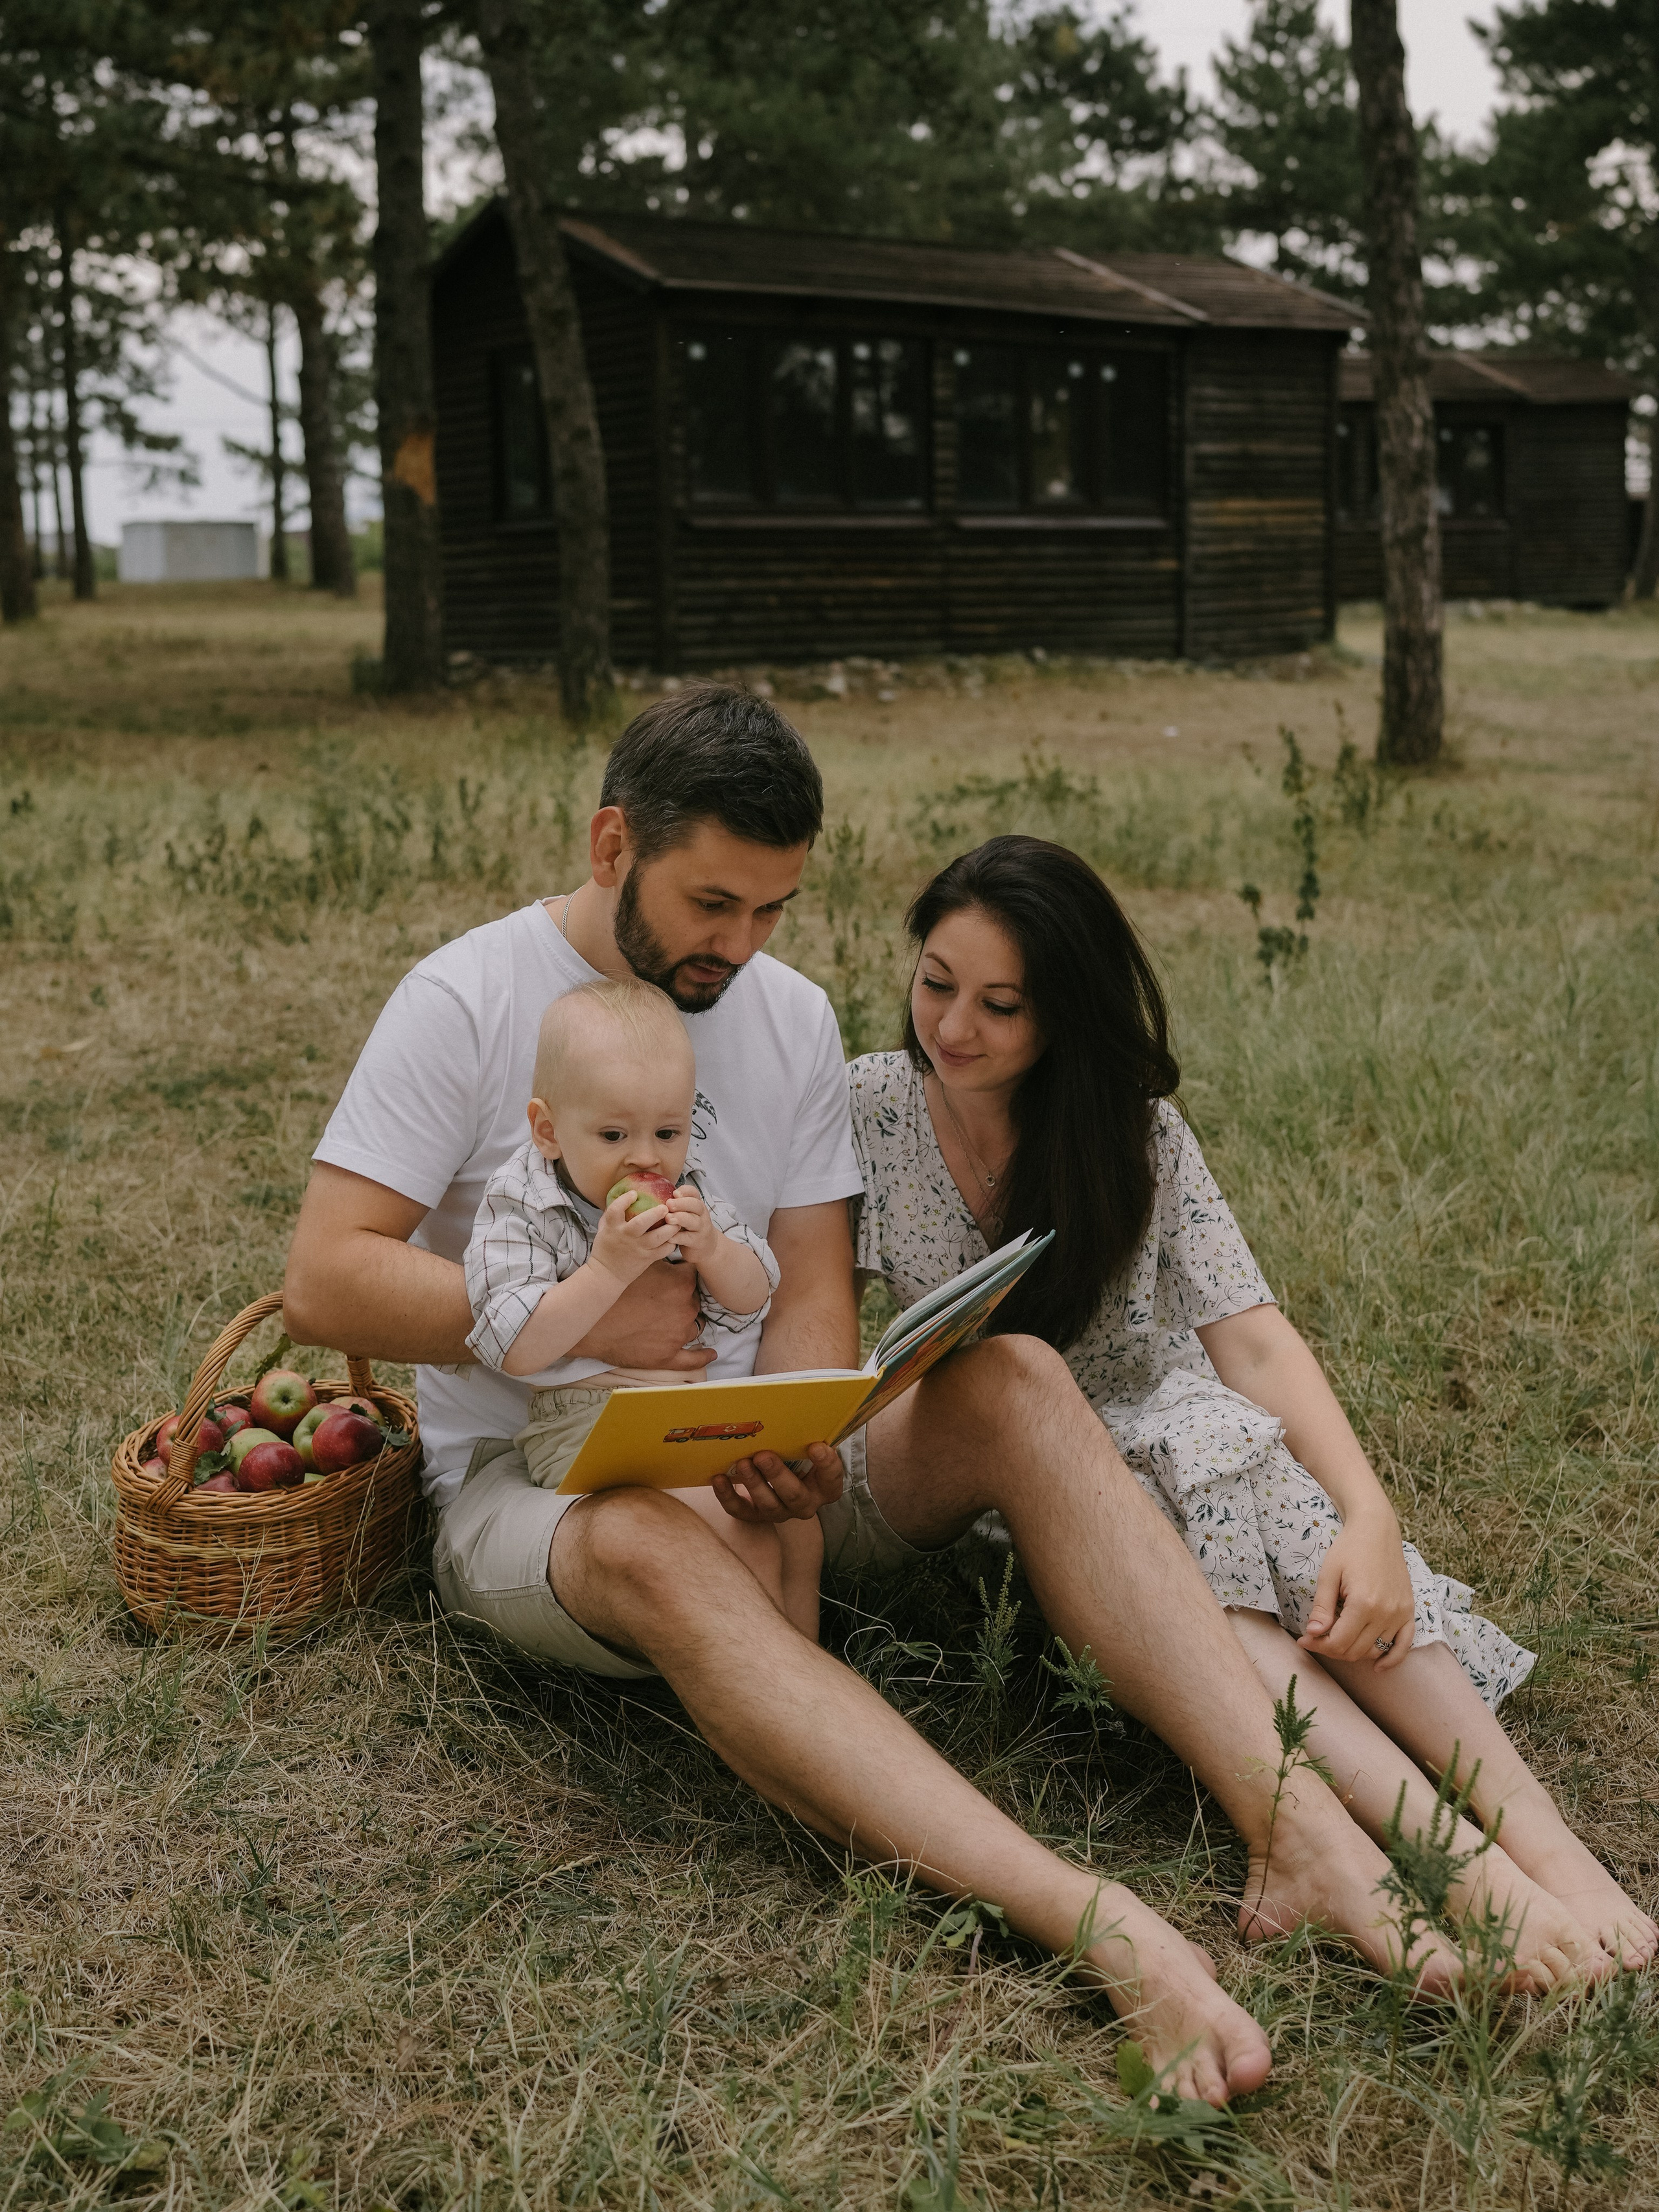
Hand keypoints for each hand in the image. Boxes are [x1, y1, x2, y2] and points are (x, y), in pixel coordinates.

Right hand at [570, 1258, 713, 1372]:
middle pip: (693, 1300)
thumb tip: (673, 1257)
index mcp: (681, 1285)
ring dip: (684, 1321)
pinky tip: (710, 1354)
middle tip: (661, 1299)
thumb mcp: (640, 1267)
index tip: (673, 1276)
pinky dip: (702, 1356)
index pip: (692, 1275)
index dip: (681, 1275)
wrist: (592, 1324)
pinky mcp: (669, 1356)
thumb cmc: (615, 1293)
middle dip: (681, 1299)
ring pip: (693, 1325)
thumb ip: (663, 1261)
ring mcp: (679, 1334)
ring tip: (666, 1320)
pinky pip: (692, 1359)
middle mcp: (686, 1309)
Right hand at [588, 1188, 680, 1289]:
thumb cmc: (605, 1249)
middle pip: (640, 1223)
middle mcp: (625, 1237)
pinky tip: (675, 1237)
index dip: (624, 1200)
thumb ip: (611, 1215)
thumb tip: (620, 1196)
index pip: (615, 1210)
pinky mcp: (647, 1259)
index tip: (634, 1193)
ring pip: (657, 1238)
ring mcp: (637, 1249)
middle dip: (655, 1214)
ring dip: (670, 1228)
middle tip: (665, 1207)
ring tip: (677, 1221)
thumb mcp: (603, 1229)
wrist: (607, 1275)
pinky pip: (663, 1251)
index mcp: (612, 1228)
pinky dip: (671, 1244)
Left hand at [665, 1182, 717, 1264]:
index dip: (685, 1191)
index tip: (674, 1193)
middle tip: (669, 1204)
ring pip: (693, 1221)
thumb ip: (673, 1204)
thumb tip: (647, 1194)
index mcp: (696, 1204)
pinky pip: (688, 1238)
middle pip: (695, 1205)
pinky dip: (679, 1237)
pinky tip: (669, 1237)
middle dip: (682, 1203)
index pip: (694, 1193)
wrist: (706, 1246)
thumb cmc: (689, 1226)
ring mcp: (701, 1228)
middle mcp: (701, 1214)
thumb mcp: (685, 1212)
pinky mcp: (697, 1242)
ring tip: (668, 1218)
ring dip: (680, 1218)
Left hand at [711, 1440, 843, 1523]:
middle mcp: (804, 1502)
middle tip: (763, 1455)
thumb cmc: (794, 1451)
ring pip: (769, 1505)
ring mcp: (780, 1511)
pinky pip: (740, 1510)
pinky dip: (727, 1496)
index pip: (831, 1478)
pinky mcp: (754, 1515)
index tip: (816, 1446)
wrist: (775, 1474)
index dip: (827, 1464)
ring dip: (754, 1484)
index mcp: (823, 1485)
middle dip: (778, 1475)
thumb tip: (793, 1402)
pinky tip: (719, 1478)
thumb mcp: (804, 1443)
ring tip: (742, 1463)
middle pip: (795, 1495)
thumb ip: (804, 1431)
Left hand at [1297, 1513, 1415, 1669]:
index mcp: (1363, 1603)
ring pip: (1374, 1650)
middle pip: (1355, 1650)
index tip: (1303, 1639)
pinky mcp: (1409, 1611)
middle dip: (1331, 1649)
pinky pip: (1404, 1645)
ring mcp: (1400, 1614)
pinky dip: (1392, 1659)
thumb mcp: (1328, 1574)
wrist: (1377, 1530)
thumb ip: (1322, 1606)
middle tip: (1316, 1639)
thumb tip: (1313, 1634)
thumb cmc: (1349, 1548)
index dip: (1317, 1645)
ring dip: (1354, 1651)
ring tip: (1337, 1639)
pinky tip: (1377, 1667)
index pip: (1338, 1642)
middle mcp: (1385, 1613)